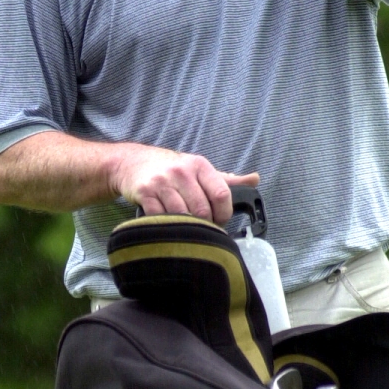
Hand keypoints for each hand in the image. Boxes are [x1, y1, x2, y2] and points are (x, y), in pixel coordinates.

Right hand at [112, 146, 258, 222]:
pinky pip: (161, 216)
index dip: (224, 213)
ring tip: (186, 225)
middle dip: (205, 223)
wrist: (133, 162)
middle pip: (202, 209)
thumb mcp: (200, 169)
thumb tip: (255, 179)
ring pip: (182, 215)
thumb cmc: (172, 169)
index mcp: (200, 165)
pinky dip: (167, 223)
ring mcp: (162, 182)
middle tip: (202, 226)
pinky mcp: (145, 193)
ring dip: (186, 225)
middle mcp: (182, 172)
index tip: (220, 219)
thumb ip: (227, 179)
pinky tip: (168, 222)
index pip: (222, 193)